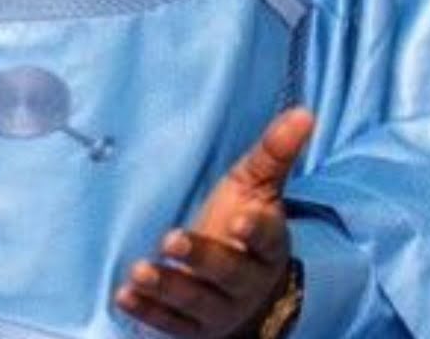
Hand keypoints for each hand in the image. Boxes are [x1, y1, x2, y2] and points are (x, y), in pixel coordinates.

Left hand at [116, 108, 314, 336]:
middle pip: (227, 272)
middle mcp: (247, 281)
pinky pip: (171, 325)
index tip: (239, 219)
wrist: (248, 296)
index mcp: (268, 245)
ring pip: (196, 301)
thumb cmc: (243, 226)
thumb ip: (275, 153)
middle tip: (171, 239)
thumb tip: (304, 112)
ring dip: (167, 287)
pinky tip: (125, 296)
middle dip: (201, 257)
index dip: (255, 231)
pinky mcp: (194, 329)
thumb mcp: (258, 188)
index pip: (266, 238)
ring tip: (140, 271)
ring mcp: (220, 309)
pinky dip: (148, 312)